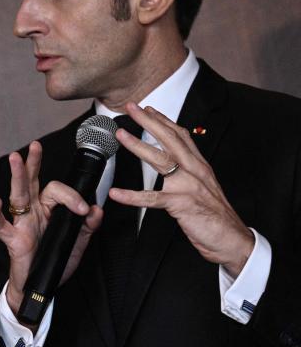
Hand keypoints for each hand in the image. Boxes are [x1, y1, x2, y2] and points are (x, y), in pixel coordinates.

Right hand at [0, 140, 104, 319]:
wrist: (40, 287)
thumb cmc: (54, 262)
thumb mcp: (77, 243)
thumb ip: (87, 226)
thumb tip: (96, 209)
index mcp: (49, 210)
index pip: (58, 191)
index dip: (72, 196)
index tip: (85, 210)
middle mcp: (34, 212)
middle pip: (32, 183)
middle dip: (33, 163)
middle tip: (35, 146)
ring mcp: (22, 224)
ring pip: (18, 196)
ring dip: (17, 176)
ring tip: (15, 159)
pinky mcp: (13, 240)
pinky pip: (1, 225)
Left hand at [107, 102, 253, 276]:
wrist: (231, 238)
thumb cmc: (214, 214)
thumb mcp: (203, 185)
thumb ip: (188, 171)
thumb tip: (174, 160)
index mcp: (199, 165)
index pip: (181, 135)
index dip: (163, 120)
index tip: (148, 109)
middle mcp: (195, 170)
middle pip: (170, 139)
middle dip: (149, 121)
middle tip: (131, 108)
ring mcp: (188, 186)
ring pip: (160, 160)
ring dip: (138, 146)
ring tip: (120, 136)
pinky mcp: (181, 204)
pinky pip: (151, 199)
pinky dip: (132, 196)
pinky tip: (116, 193)